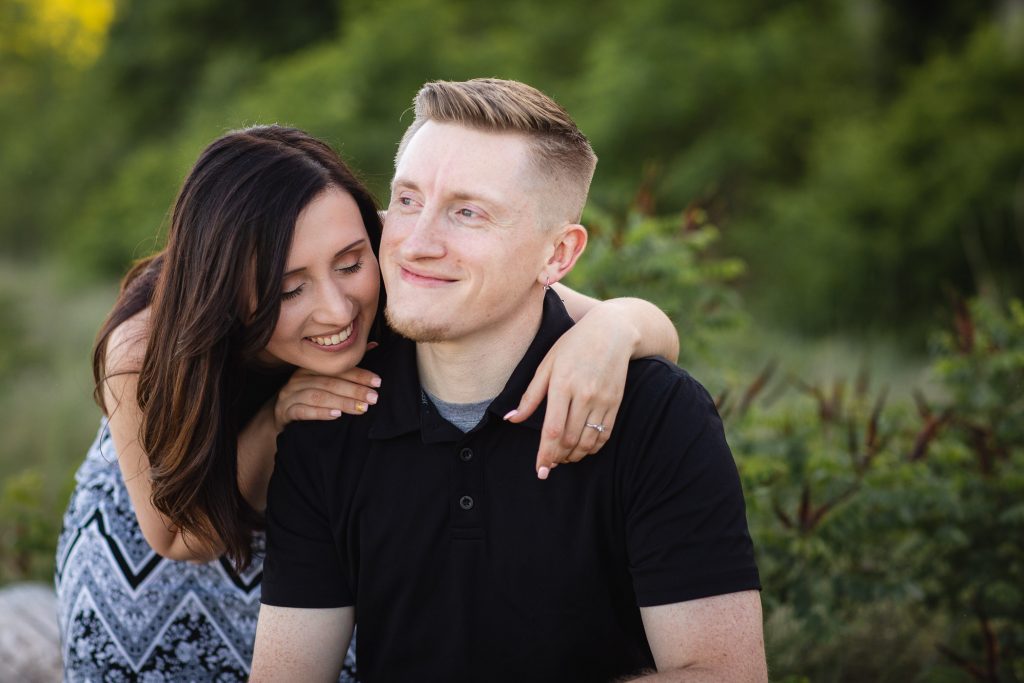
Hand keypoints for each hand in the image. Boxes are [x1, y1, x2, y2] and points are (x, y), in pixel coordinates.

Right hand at [273, 366, 381, 431]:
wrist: (278, 417)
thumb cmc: (307, 396)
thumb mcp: (324, 380)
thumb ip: (347, 365)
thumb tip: (373, 344)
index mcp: (310, 368)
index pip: (337, 369)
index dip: (359, 374)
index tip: (377, 382)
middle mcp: (299, 379)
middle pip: (330, 382)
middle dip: (354, 390)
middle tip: (373, 398)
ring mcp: (290, 395)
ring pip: (318, 396)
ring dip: (342, 402)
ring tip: (361, 408)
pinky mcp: (284, 411)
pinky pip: (302, 411)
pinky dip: (320, 413)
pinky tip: (336, 416)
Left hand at [506, 308, 632, 478]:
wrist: (613, 331)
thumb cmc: (574, 344)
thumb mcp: (547, 364)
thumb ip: (531, 394)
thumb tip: (511, 419)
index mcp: (562, 384)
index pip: (553, 429)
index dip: (545, 453)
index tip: (540, 470)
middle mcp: (584, 394)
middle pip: (570, 439)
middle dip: (558, 457)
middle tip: (549, 465)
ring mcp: (602, 399)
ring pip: (588, 440)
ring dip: (575, 456)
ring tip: (564, 459)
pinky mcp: (616, 402)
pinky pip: (605, 434)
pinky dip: (593, 447)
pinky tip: (582, 449)